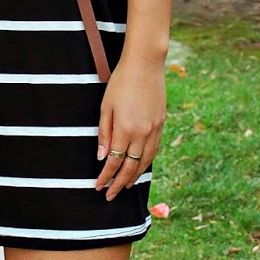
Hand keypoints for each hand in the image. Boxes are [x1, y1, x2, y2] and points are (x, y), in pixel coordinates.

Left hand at [95, 56, 165, 200]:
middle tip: (111, 195)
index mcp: (126, 129)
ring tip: (126, 186)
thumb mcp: (106, 107)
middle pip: (131, 167)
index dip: (106, 177)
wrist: (145, 64)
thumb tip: (102, 157)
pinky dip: (147, 162)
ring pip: (145, 161)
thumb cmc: (120, 83)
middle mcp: (142, 133)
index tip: (99, 187)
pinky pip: (154, 150)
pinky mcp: (161, 124)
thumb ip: (104, 134)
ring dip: (135, 176)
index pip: (114, 162)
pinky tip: (141, 167)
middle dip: (119, 183)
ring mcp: (154, 129)